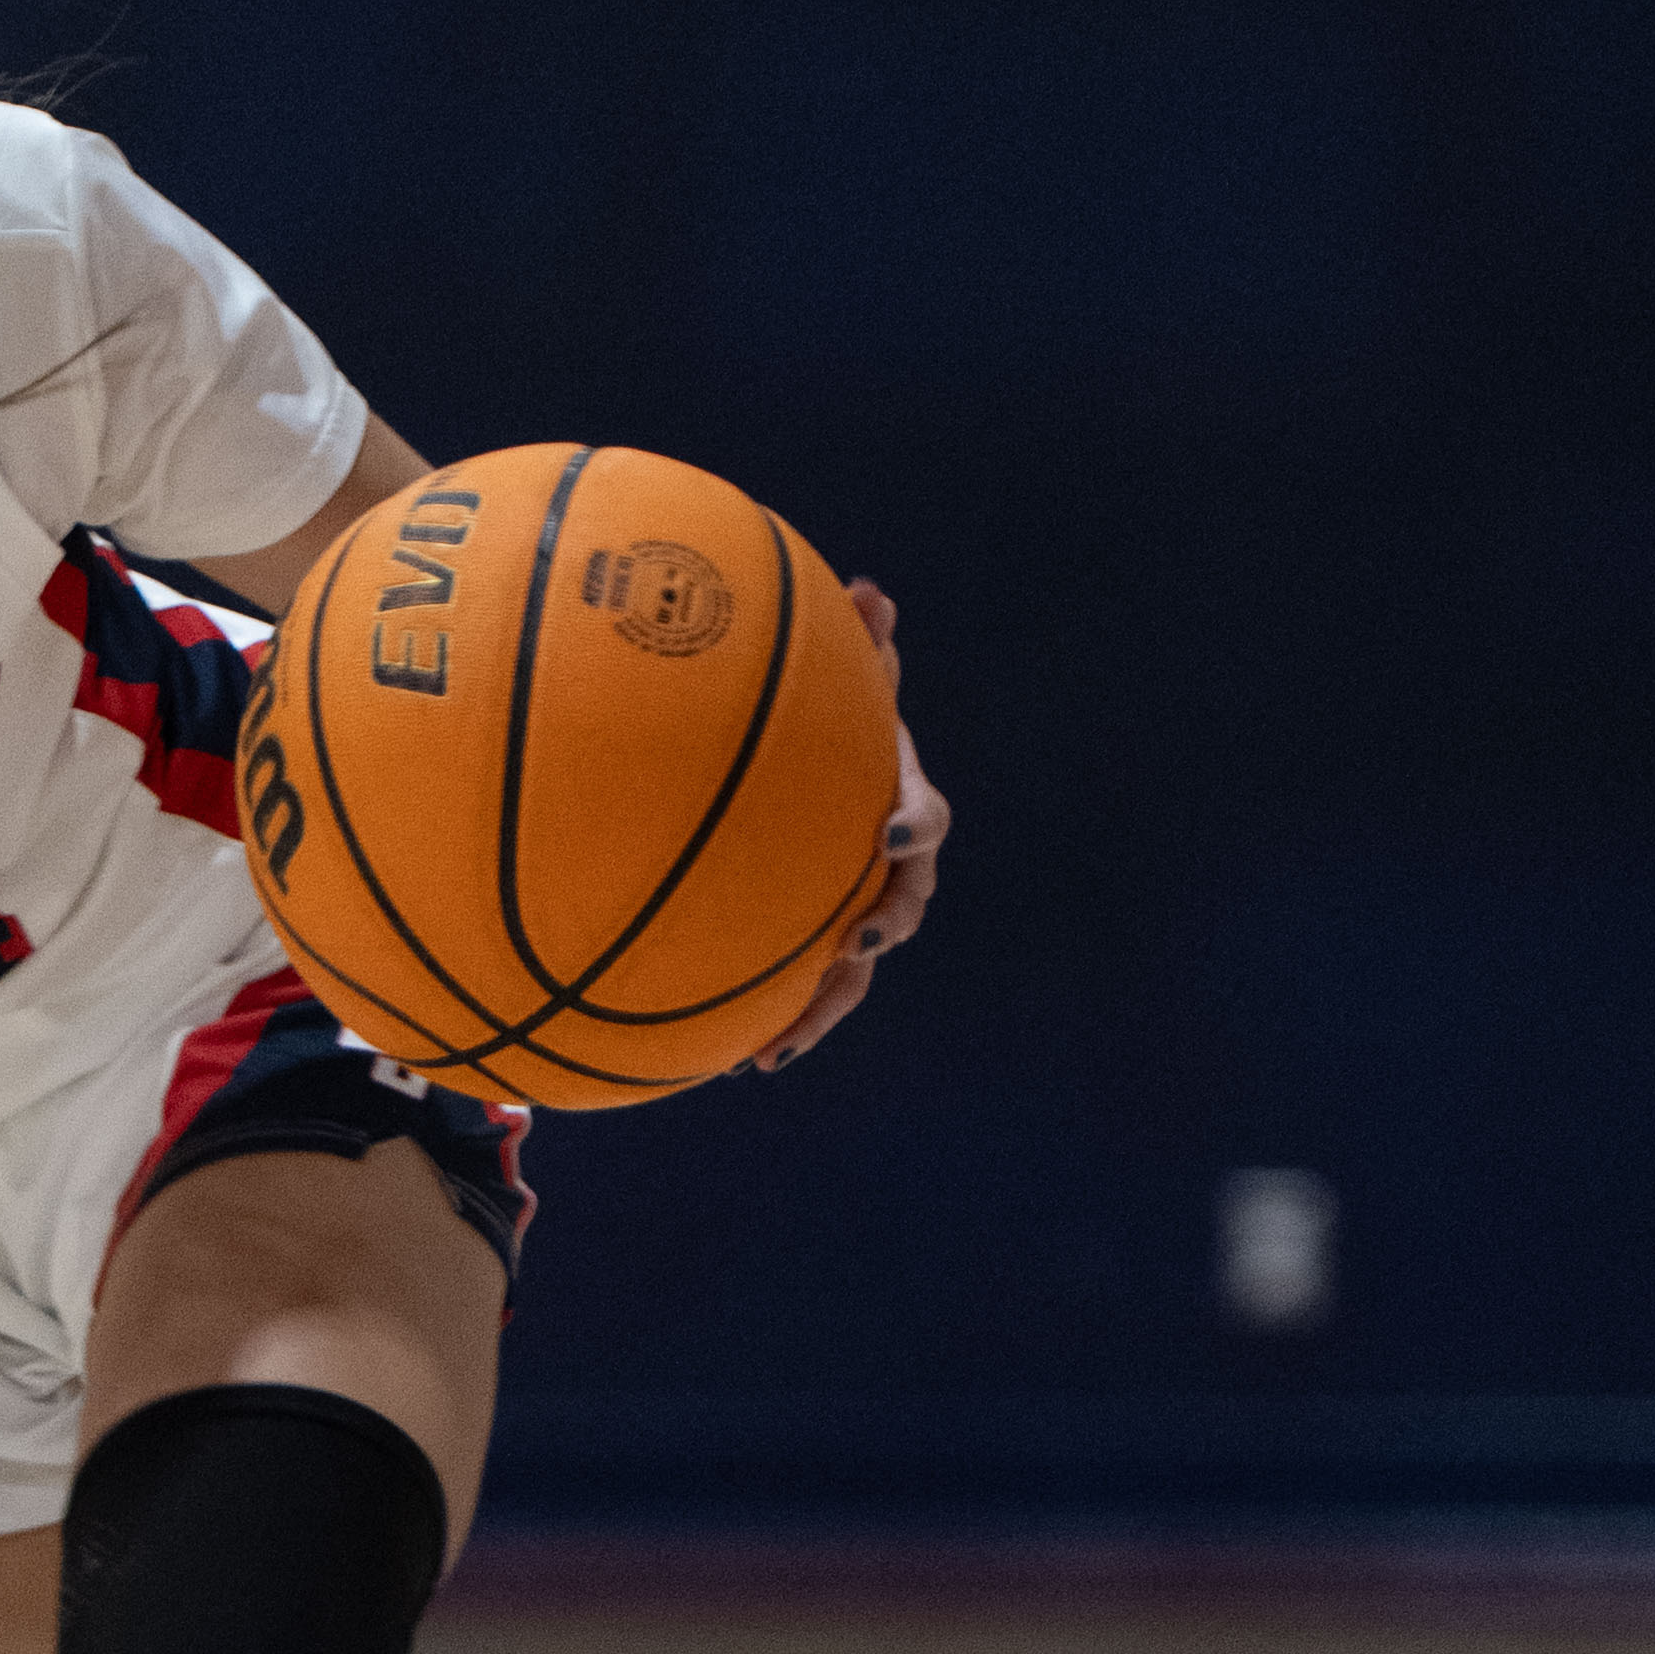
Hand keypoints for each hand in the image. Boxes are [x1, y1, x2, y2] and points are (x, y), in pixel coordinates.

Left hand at [761, 582, 945, 1071]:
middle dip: (883, 925)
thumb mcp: (836, 687)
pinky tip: (731, 1064)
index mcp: (897, 809)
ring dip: (822, 1006)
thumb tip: (868, 589)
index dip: (913, 824)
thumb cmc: (823, 732)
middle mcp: (887, 873)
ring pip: (854, 973)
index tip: (892, 833)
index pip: (923, 818)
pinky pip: (802, 995)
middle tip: (853, 938)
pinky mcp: (813, 952)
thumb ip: (853, 645)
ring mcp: (854, 917)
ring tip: (780, 1043)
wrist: (816, 787)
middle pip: (903, 907)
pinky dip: (775, 1027)